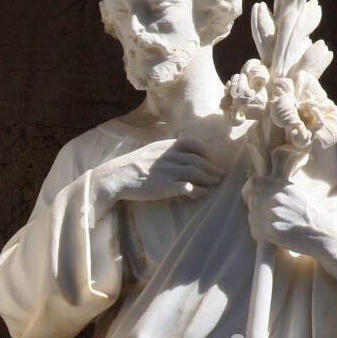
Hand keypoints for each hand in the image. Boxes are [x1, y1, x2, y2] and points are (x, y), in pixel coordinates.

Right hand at [94, 139, 223, 207]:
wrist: (117, 177)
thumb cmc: (131, 166)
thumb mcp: (150, 151)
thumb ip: (165, 150)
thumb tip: (179, 150)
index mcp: (166, 147)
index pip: (193, 144)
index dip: (206, 152)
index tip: (212, 161)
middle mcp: (169, 157)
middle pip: (198, 160)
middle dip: (212, 168)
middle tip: (219, 175)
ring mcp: (167, 171)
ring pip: (196, 171)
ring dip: (209, 178)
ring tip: (215, 184)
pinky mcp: (164, 186)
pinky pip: (188, 187)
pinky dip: (197, 190)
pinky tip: (201, 193)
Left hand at [242, 175, 336, 270]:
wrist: (324, 234)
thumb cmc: (313, 216)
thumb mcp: (299, 194)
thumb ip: (280, 190)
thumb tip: (262, 191)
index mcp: (282, 187)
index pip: (254, 182)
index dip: (247, 190)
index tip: (247, 197)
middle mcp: (276, 198)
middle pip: (252, 201)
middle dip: (255, 210)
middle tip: (263, 218)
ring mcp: (272, 214)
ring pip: (252, 217)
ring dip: (257, 223)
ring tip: (271, 228)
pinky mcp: (271, 230)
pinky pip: (254, 231)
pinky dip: (259, 235)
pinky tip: (270, 236)